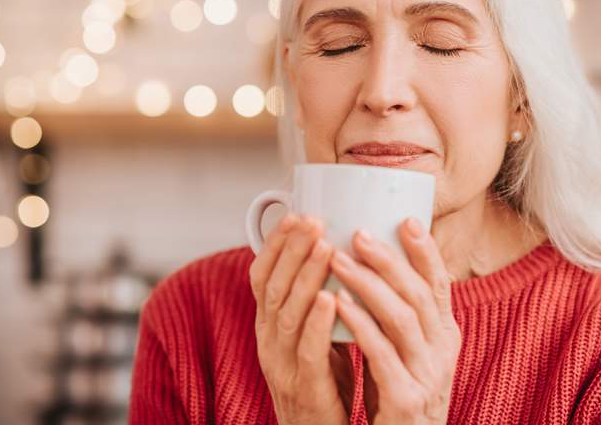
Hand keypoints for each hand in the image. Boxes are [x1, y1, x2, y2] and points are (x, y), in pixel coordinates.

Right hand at [248, 213, 351, 424]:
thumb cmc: (324, 383)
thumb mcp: (313, 337)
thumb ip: (317, 302)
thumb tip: (339, 253)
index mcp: (269, 326)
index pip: (261, 277)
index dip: (275, 244)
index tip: (294, 212)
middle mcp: (268, 341)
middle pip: (272, 287)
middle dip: (292, 249)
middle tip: (313, 218)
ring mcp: (282, 365)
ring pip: (286, 313)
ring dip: (305, 276)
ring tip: (325, 245)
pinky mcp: (304, 388)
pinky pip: (307, 351)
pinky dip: (316, 323)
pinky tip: (330, 299)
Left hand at [329, 218, 461, 424]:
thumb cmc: (401, 397)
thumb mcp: (413, 353)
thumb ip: (404, 316)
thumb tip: (381, 266)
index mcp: (446, 335)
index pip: (441, 284)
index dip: (426, 251)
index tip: (406, 220)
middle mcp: (443, 352)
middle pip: (419, 294)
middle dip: (388, 260)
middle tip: (358, 233)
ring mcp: (427, 376)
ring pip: (401, 318)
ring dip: (368, 284)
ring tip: (337, 260)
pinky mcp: (405, 399)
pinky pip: (380, 353)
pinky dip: (359, 324)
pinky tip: (338, 304)